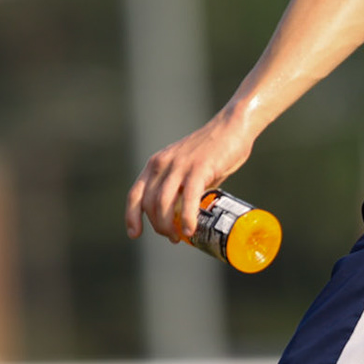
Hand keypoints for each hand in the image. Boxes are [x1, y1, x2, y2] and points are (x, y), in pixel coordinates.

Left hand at [125, 111, 255, 244]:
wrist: (232, 126)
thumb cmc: (212, 152)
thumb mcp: (187, 169)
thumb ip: (180, 188)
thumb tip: (181, 217)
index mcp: (156, 164)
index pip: (135, 194)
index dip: (131, 216)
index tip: (135, 234)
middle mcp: (163, 163)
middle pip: (149, 203)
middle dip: (158, 225)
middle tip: (171, 237)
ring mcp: (180, 165)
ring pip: (164, 203)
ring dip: (168, 225)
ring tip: (179, 237)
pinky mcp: (199, 168)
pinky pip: (188, 198)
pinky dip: (187, 217)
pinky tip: (189, 230)